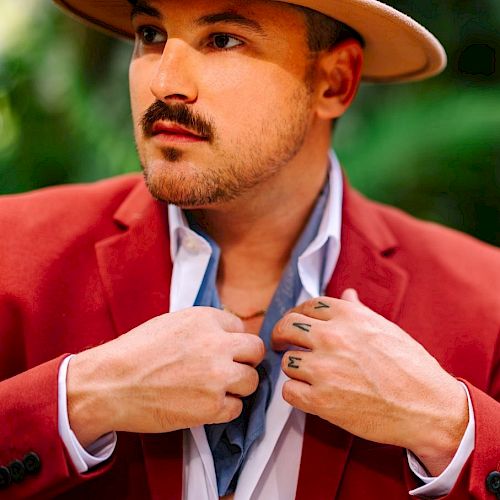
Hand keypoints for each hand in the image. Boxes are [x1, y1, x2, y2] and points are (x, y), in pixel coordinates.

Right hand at [67, 307, 264, 447]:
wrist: (110, 384)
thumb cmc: (136, 352)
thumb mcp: (173, 323)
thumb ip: (204, 327)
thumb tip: (227, 336)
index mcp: (206, 319)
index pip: (241, 328)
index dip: (231, 342)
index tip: (220, 352)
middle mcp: (217, 344)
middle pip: (255, 351)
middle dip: (245, 360)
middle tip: (230, 369)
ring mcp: (217, 376)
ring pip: (251, 381)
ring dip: (237, 386)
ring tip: (214, 389)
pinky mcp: (212, 406)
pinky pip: (237, 408)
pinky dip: (225, 409)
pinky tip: (204, 405)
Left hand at [272, 289, 467, 475]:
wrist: (428, 407)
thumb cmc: (412, 366)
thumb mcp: (386, 328)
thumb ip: (358, 311)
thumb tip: (347, 294)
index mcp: (347, 316)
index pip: (305, 307)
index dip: (296, 315)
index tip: (294, 324)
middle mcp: (331, 337)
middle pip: (286, 327)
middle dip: (281, 335)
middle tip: (281, 344)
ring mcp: (324, 369)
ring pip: (286, 361)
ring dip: (294, 369)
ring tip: (307, 375)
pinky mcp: (321, 401)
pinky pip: (289, 391)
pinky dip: (296, 394)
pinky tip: (309, 395)